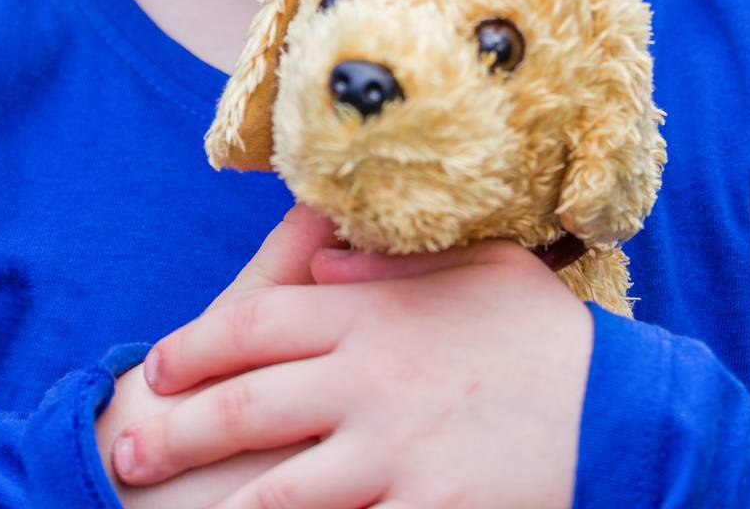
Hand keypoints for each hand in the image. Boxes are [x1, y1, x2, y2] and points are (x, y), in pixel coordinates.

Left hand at [109, 217, 594, 508]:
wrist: (621, 412)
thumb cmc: (547, 333)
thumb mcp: (476, 267)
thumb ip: (392, 264)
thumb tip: (321, 266)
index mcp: (376, 316)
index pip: (259, 324)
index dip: (199, 347)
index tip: (159, 365)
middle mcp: (371, 383)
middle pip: (248, 406)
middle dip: (177, 431)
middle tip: (128, 452)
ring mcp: (394, 456)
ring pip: (278, 491)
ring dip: (219, 506)